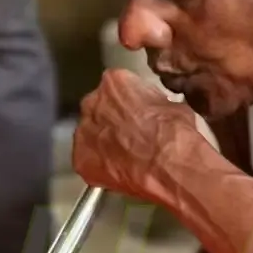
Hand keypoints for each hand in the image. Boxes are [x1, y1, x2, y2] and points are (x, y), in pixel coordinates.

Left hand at [73, 69, 208, 202]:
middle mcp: (92, 103)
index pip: (114, 86)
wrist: (166, 162)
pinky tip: (117, 170)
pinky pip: (86, 160)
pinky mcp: (81, 158)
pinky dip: (98, 166)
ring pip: (89, 134)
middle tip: (128, 135)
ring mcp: (83, 131)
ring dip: (102, 142)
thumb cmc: (171, 132)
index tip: (136, 113)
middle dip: (110, 121)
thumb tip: (155, 110)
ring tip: (124, 156)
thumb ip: (152, 102)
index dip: (127, 102)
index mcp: (114, 82)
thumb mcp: (170, 104)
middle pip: (97, 109)